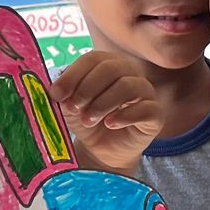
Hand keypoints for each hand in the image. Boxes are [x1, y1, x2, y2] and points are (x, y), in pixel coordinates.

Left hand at [51, 51, 163, 172]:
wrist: (102, 150)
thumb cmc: (87, 121)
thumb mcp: (69, 106)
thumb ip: (63, 94)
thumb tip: (54, 89)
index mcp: (109, 63)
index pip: (93, 59)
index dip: (73, 75)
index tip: (56, 95)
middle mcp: (130, 72)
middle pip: (110, 68)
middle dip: (87, 89)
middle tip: (72, 109)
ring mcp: (146, 92)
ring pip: (128, 86)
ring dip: (102, 103)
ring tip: (87, 120)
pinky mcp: (155, 113)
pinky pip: (145, 108)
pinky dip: (125, 116)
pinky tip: (110, 124)